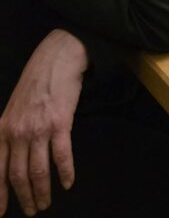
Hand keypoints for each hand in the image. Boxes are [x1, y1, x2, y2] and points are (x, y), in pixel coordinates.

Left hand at [0, 30, 86, 216]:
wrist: (56, 59)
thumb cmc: (36, 83)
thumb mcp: (12, 109)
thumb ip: (10, 133)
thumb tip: (12, 158)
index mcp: (2, 131)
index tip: (1, 213)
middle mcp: (17, 134)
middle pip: (18, 175)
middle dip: (25, 197)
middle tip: (33, 210)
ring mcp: (38, 129)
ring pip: (38, 170)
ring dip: (43, 191)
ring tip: (47, 202)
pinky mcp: (60, 123)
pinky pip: (62, 156)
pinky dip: (66, 172)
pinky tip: (68, 182)